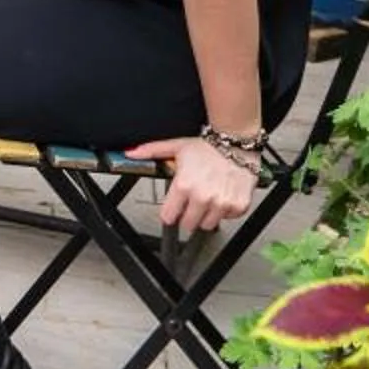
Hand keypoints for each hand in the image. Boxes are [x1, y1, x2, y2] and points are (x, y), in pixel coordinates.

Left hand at [125, 135, 261, 235]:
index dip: (170, 212)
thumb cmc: (208, 147)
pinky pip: (227, 218)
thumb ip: (152, 152)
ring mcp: (221, 204)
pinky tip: (222, 196)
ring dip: (206, 215)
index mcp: (184, 186)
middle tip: (192, 201)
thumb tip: (131, 153)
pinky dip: (225, 211)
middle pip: (188, 225)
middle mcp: (202, 197)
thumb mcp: (176, 147)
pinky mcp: (238, 206)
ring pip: (207, 224)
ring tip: (208, 198)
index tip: (173, 208)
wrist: (237, 144)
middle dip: (188, 215)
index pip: (168, 216)